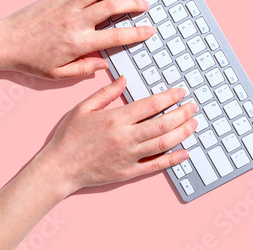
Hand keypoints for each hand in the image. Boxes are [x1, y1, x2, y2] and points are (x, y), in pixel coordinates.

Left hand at [0, 0, 154, 78]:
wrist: (4, 42)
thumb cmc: (30, 60)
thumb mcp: (58, 74)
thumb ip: (85, 69)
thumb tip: (105, 64)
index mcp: (79, 43)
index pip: (117, 36)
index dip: (137, 33)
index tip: (149, 31)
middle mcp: (76, 21)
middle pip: (113, 6)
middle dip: (134, 4)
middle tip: (145, 5)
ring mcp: (67, 5)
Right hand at [34, 77, 197, 194]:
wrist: (59, 168)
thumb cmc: (69, 137)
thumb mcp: (83, 108)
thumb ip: (106, 93)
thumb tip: (124, 79)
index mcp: (116, 119)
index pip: (151, 105)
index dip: (169, 97)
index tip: (181, 92)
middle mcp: (125, 137)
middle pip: (162, 124)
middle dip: (182, 113)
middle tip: (193, 107)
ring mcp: (129, 156)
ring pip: (163, 143)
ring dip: (182, 133)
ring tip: (194, 124)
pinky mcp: (128, 172)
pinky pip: (155, 165)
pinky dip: (173, 159)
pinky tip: (185, 153)